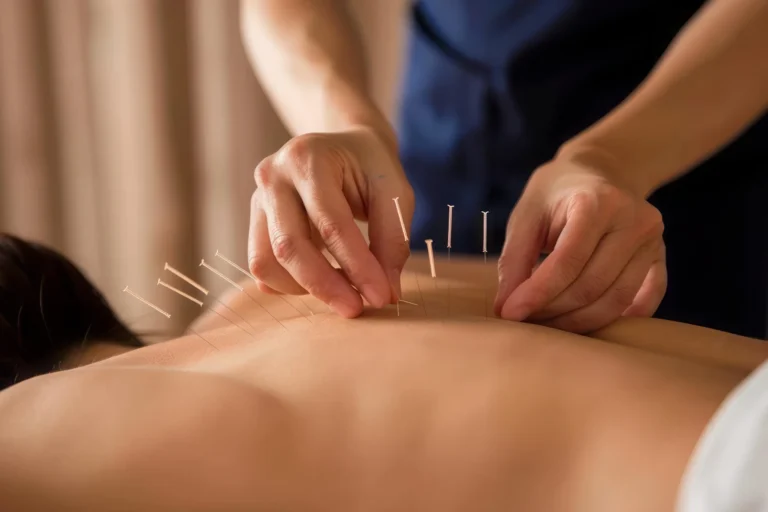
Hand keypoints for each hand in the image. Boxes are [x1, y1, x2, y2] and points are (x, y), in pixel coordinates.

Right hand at [248, 126, 413, 317]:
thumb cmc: (371, 167)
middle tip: (357, 309)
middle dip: (325, 286)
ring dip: (306, 288)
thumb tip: (387, 292)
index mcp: (308, 158)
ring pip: (268, 262)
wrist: (343, 145)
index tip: (382, 297)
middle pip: (290, 246)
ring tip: (344, 291)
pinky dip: (292, 284)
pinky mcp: (255, 222)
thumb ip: (393, 239)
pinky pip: (263, 266)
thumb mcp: (395, 192)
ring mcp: (257, 199)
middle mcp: (273, 176)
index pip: (331, 224)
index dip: (357, 266)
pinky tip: (323, 280)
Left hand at [494, 155, 666, 332]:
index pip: (567, 260)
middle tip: (525, 321)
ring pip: (617, 299)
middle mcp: (633, 220)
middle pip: (592, 285)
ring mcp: (653, 240)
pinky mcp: (660, 257)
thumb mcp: (526, 215)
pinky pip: (646, 301)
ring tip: (547, 324)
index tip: (510, 313)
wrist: (600, 172)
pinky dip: (617, 320)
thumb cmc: (556, 195)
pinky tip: (587, 323)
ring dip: (578, 322)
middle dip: (553, 311)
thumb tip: (506, 308)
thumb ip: (515, 259)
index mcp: (597, 201)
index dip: (537, 292)